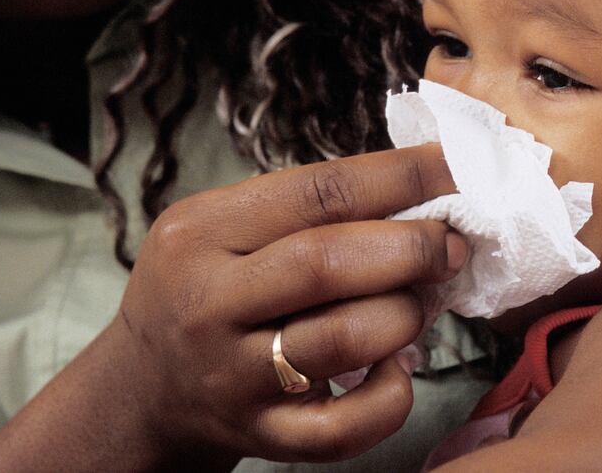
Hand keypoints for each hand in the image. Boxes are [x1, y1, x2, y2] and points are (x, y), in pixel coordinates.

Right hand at [0, 144, 465, 470]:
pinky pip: (341, 428)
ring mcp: (233, 375)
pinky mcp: (258, 434)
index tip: (459, 168)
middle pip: (328, 263)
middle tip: (455, 243)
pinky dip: (389, 399)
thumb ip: (298, 208)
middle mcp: (210, 302)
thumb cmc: (205, 290)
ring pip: (343, 339)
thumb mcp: (217, 229)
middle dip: (413, 248)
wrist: (142, 389)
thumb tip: (418, 186)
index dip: (401, 177)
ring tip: (422, 302)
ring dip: (405, 314)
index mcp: (203, 232)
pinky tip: (397, 370)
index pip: (317, 192)